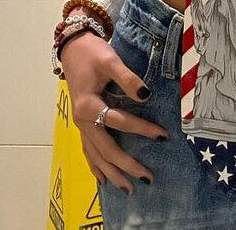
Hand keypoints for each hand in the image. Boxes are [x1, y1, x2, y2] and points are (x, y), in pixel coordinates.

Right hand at [60, 29, 169, 194]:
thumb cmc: (92, 53)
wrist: (73, 48)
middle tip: (147, 176)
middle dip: (126, 165)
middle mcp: (83, 120)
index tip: (162, 135)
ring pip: (96, 155)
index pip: (120, 121)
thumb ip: (128, 78)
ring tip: (128, 188)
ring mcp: (80, 125)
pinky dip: (96, 166)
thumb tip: (145, 95)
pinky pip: (88, 150)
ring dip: (112, 172)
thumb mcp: (110, 60)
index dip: (142, 129)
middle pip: (106, 149)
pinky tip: (103, 179)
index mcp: (89, 105)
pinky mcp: (82, 124)